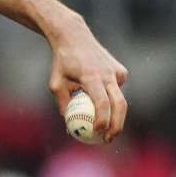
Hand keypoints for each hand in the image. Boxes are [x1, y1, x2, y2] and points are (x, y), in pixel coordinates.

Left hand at [48, 19, 127, 141]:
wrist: (74, 37)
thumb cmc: (62, 62)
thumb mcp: (55, 82)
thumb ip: (63, 103)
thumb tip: (68, 125)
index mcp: (92, 77)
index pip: (102, 103)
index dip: (103, 121)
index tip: (98, 134)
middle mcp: (108, 74)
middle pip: (120, 105)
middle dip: (117, 125)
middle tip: (108, 139)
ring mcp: (117, 72)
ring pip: (120, 99)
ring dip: (113, 113)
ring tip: (102, 123)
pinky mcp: (121, 71)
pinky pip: (116, 89)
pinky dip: (108, 96)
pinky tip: (94, 87)